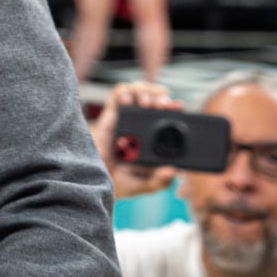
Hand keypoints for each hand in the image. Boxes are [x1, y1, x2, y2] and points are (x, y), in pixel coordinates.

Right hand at [90, 83, 180, 197]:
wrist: (97, 179)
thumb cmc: (125, 181)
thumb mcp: (146, 184)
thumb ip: (160, 181)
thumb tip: (173, 171)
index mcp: (156, 138)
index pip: (169, 116)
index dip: (175, 108)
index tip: (178, 107)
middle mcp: (143, 125)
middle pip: (156, 98)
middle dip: (161, 97)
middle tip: (162, 105)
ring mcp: (127, 117)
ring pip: (139, 91)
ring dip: (145, 92)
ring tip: (146, 103)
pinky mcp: (112, 114)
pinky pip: (118, 95)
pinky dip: (124, 92)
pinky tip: (127, 101)